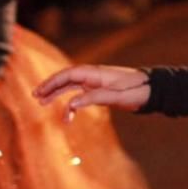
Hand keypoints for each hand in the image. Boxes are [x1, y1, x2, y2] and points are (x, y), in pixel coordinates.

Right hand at [33, 65, 150, 121]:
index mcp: (97, 73)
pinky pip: (81, 94)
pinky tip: (68, 114)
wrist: (152, 90)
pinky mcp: (100, 90)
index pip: (70, 74)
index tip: (40, 91)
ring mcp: (97, 83)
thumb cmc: (136, 91)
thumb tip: (71, 104)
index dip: (53, 81)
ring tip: (42, 102)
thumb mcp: (116, 96)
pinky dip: (72, 102)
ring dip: (57, 93)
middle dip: (51, 86)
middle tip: (35, 96)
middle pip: (67, 78)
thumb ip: (94, 98)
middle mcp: (95, 76)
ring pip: (72, 86)